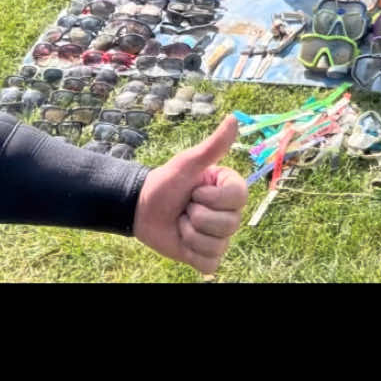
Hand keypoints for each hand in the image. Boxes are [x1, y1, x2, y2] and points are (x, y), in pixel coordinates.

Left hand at [132, 114, 246, 274]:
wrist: (142, 208)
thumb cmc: (166, 181)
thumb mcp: (188, 163)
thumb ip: (213, 145)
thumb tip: (233, 118)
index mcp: (229, 189)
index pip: (238, 198)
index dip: (213, 198)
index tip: (195, 190)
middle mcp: (229, 213)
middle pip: (229, 225)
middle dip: (197, 216)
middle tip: (185, 207)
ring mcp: (220, 237)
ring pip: (217, 245)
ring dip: (190, 234)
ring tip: (181, 222)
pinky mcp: (208, 257)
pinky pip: (209, 263)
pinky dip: (191, 253)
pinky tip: (182, 240)